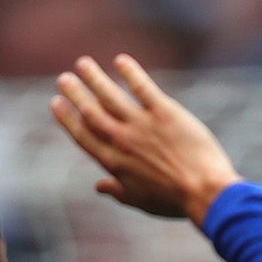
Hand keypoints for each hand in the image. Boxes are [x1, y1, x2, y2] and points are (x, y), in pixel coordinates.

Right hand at [50, 55, 239, 222]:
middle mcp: (122, 141)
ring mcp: (142, 125)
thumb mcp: (141, 201)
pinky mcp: (165, 113)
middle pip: (91, 112)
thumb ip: (118, 190)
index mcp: (114, 163)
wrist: (204, 193)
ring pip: (110, 95)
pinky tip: (120, 60)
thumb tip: (99, 187)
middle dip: (75, 94)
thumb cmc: (175, 201)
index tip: (56, 103)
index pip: (83, 136)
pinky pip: (143, 88)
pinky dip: (131, 72)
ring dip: (94, 78)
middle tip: (64, 79)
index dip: (67, 119)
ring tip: (83, 63)